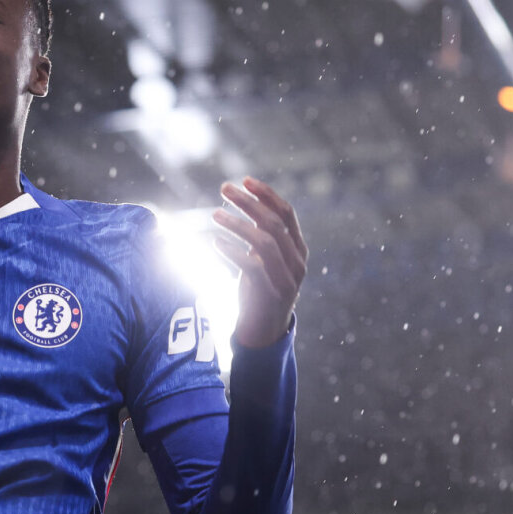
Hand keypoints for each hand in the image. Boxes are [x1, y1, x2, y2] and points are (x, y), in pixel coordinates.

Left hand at [212, 177, 307, 348]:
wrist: (264, 334)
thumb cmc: (260, 291)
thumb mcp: (264, 260)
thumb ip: (262, 236)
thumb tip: (245, 206)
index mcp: (298, 249)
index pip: (286, 213)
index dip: (267, 194)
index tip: (245, 180)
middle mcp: (297, 261)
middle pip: (274, 223)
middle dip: (248, 203)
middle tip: (224, 189)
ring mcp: (286, 278)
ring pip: (265, 242)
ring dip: (238, 224)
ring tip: (214, 214)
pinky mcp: (271, 294)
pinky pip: (253, 267)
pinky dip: (233, 251)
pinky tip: (216, 242)